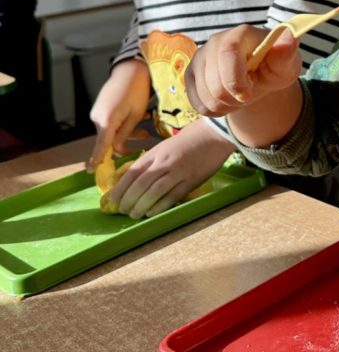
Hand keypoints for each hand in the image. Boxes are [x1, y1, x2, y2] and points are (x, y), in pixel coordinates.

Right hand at [87, 59, 150, 169]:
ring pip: (112, 130)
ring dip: (128, 130)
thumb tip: (118, 149)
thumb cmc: (137, 92)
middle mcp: (97, 118)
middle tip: (145, 135)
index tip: (92, 171)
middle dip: (126, 140)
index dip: (97, 159)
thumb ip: (126, 134)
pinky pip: (111, 122)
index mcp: (106, 121)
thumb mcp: (135, 116)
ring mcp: (98, 112)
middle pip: (109, 139)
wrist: (130, 70)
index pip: (101, 146)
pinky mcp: (101, 108)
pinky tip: (137, 114)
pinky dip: (123, 122)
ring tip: (144, 120)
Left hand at [104, 118, 233, 217]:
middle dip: (128, 200)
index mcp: (155, 154)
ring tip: (134, 215)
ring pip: (154, 192)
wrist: (212, 136)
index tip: (112, 200)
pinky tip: (151, 213)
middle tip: (122, 211)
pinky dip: (159, 206)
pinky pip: (172, 196)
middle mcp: (164, 163)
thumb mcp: (164, 148)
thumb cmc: (186, 143)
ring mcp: (178, 172)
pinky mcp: (191, 181)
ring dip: (141, 206)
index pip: (132, 173)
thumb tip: (132, 180)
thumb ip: (150, 162)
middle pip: (140, 184)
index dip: (120, 188)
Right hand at [185, 24, 301, 116]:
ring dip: (226, 105)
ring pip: (205, 96)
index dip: (235, 80)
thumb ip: (287, 54)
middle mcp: (215, 41)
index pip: (226, 54)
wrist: (260, 74)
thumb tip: (289, 36)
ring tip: (240, 96)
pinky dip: (214, 110)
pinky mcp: (190, 73)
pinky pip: (197, 103)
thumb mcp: (287, 64)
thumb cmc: (275, 67)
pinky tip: (227, 100)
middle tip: (250, 95)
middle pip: (214, 83)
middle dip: (235, 98)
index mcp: (240, 34)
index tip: (249, 95)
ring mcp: (200, 57)